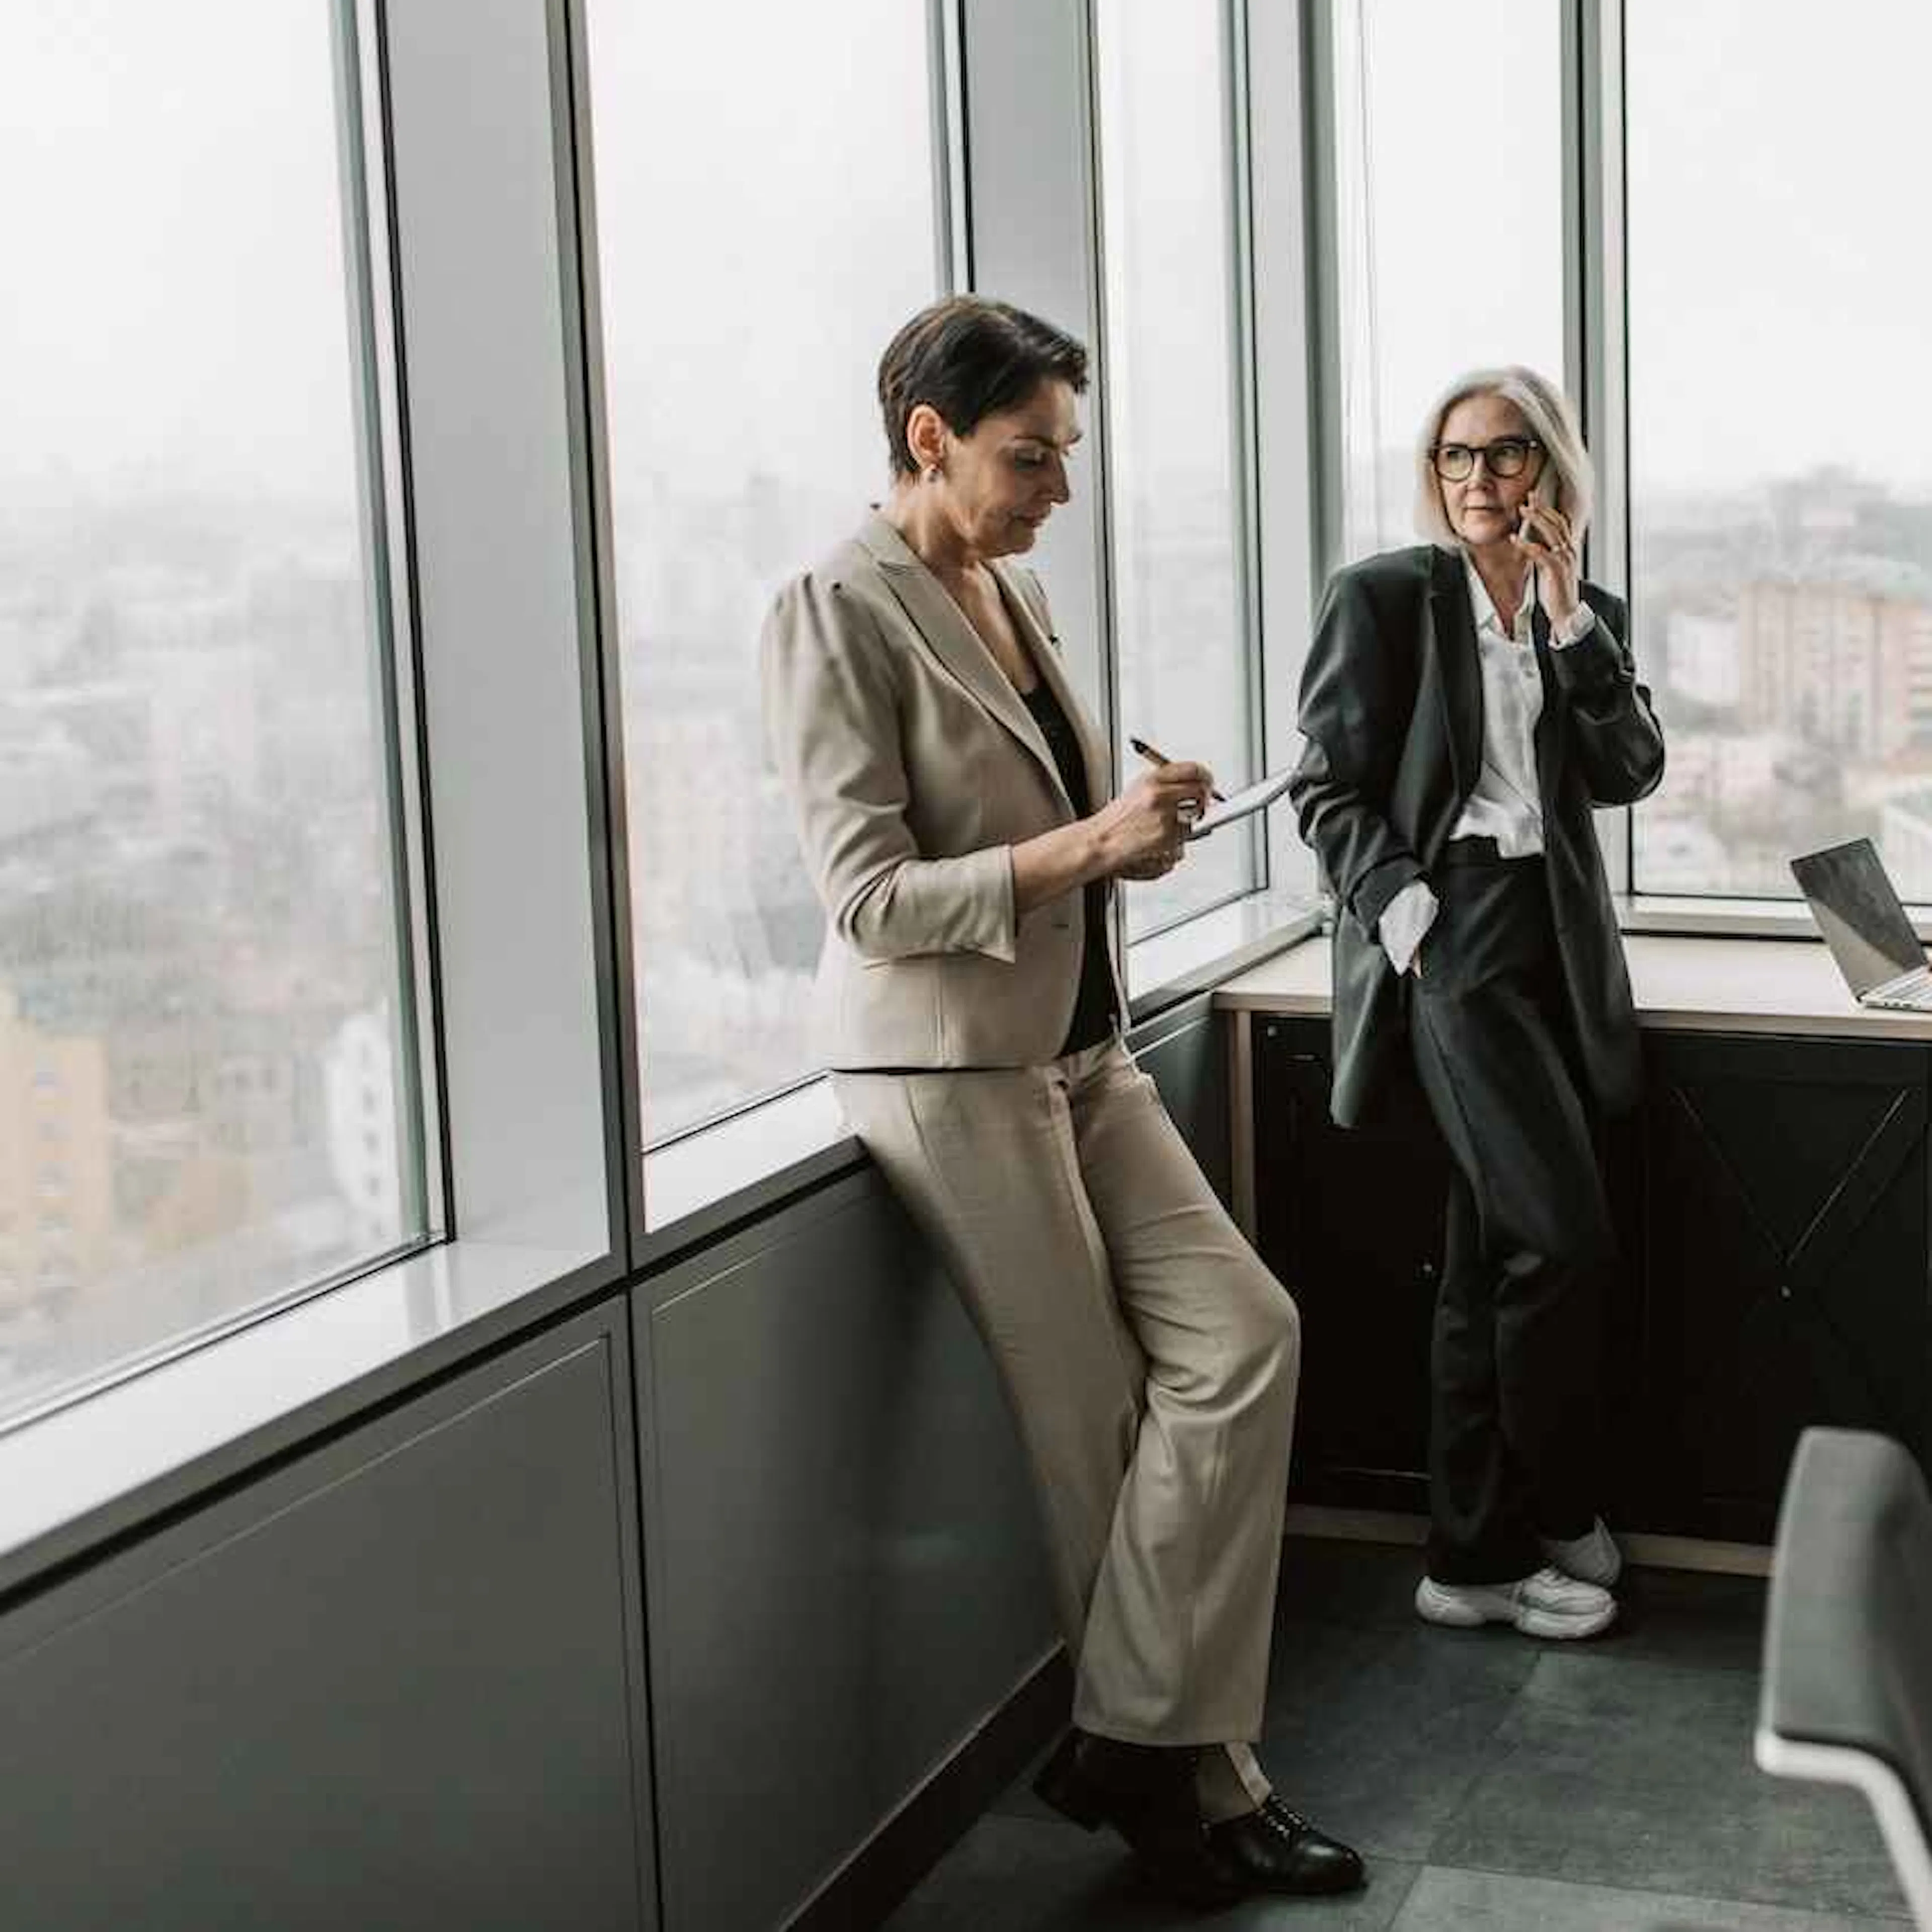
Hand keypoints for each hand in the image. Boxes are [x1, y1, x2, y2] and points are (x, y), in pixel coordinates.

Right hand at [1090, 760, 1212, 878]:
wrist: (1101, 840)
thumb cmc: (1119, 819)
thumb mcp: (1139, 789)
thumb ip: (1166, 783)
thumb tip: (1196, 783)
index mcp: (1152, 778)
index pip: (1193, 769)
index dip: (1205, 777)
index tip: (1207, 783)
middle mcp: (1159, 794)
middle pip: (1200, 791)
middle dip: (1205, 800)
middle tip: (1202, 806)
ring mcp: (1164, 816)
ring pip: (1195, 816)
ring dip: (1189, 822)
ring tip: (1170, 826)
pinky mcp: (1166, 837)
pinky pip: (1186, 836)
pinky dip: (1178, 841)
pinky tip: (1160, 840)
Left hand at [1513, 501, 1580, 629]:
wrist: (1567, 614)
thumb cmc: (1557, 595)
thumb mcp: (1551, 571)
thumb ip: (1546, 558)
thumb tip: (1535, 548)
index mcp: (1568, 550)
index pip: (1560, 523)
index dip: (1548, 510)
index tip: (1535, 499)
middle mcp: (1569, 551)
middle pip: (1556, 522)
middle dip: (1542, 508)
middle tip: (1528, 497)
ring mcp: (1565, 559)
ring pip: (1551, 532)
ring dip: (1536, 519)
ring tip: (1522, 509)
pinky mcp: (1557, 570)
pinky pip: (1540, 552)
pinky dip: (1527, 544)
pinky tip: (1515, 538)